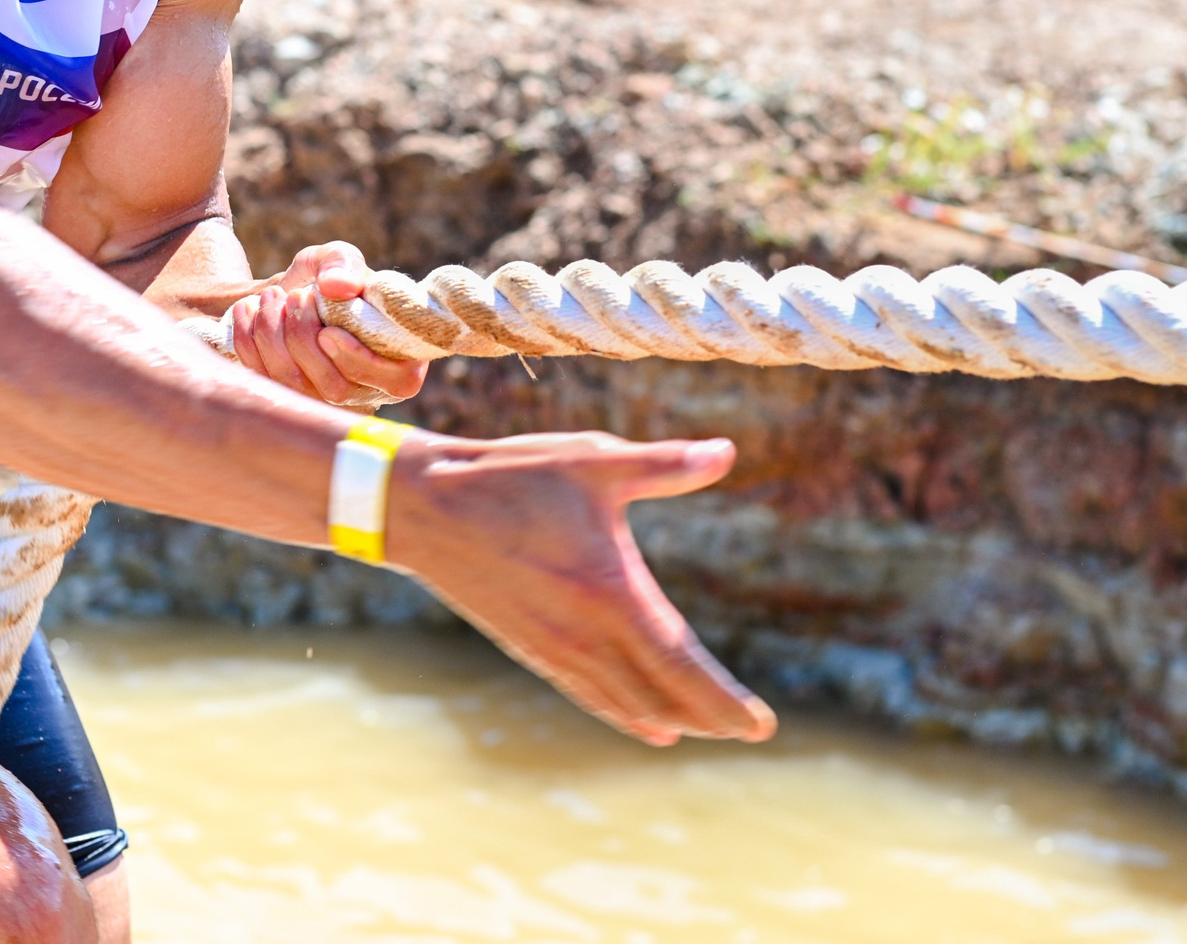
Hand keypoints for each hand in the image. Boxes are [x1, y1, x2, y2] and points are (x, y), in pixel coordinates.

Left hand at [225, 242, 427, 410]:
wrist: (283, 295)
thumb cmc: (326, 279)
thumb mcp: (337, 259)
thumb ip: (342, 262)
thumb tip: (337, 285)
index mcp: (399, 359)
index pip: (396, 382)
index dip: (359, 360)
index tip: (327, 331)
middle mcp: (365, 389)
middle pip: (336, 387)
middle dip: (305, 338)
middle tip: (295, 295)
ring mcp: (323, 400)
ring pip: (296, 386)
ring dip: (274, 335)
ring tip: (270, 296)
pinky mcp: (286, 398)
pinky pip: (265, 381)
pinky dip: (249, 342)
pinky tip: (247, 310)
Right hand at [390, 430, 776, 745]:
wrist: (425, 508)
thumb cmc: (511, 476)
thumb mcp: (590, 460)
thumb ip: (662, 464)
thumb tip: (726, 453)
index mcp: (610, 591)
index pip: (681, 665)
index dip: (724, 701)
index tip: (761, 729)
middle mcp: (585, 633)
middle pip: (660, 695)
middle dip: (709, 717)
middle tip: (750, 732)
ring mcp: (554, 647)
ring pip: (623, 701)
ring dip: (668, 717)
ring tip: (704, 728)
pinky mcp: (530, 646)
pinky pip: (588, 692)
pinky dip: (623, 712)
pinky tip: (644, 721)